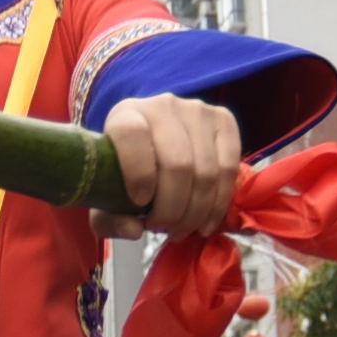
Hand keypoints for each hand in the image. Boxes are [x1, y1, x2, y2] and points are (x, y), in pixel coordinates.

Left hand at [100, 93, 240, 240]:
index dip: (138, 173)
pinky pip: (229, 169)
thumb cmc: (126, 171)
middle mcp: (163, 105)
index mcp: (125, 115)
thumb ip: (108, 219)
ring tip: (182, 229)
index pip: (131, 135)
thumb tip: (135, 231)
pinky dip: (218, 205)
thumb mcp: (107, 194)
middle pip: (178, 164)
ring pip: (207, 172)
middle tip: (163, 229)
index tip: (140, 204)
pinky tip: (205, 223)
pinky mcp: (224, 120)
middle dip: (172, 209)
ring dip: (196, 213)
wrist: (155, 141)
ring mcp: (198, 111)